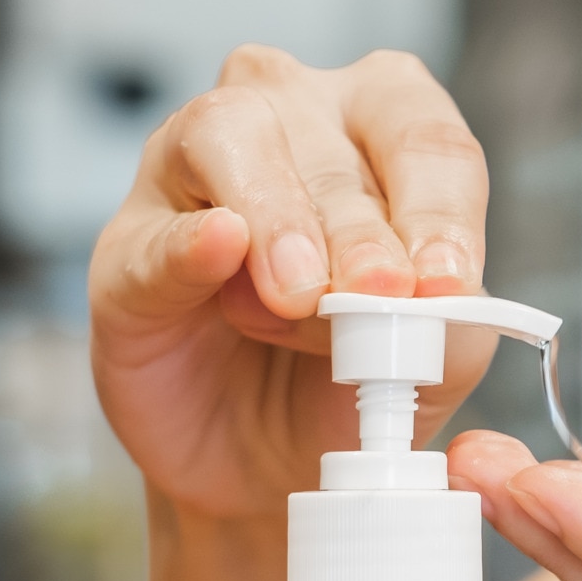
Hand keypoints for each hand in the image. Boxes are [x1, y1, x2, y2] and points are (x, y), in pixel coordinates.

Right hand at [89, 46, 501, 519]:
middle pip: (332, 145)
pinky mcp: (131, 241)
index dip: (440, 208)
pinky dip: (190, 242)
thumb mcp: (438, 354)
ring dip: (281, 218)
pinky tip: (218, 248)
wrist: (268, 464)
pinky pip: (159, 228)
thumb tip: (425, 293)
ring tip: (300, 295)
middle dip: (362, 230)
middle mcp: (291, 116)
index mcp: (381, 127)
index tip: (446, 279)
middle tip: (377, 295)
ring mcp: (194, 164)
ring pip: (238, 137)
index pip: (423, 136)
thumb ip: (451, 317)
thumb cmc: (357, 376)